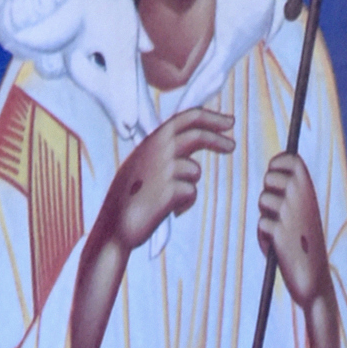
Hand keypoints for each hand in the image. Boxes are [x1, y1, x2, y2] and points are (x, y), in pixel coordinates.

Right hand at [93, 96, 238, 259]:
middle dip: (217, 138)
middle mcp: (155, 151)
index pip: (184, 118)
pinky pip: (191, 192)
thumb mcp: (142, 166)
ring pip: (194, 170)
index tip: (229, 123)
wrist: (114, 229)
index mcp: (149, 142)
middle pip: (196, 134)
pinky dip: (185, 203)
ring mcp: (162, 170)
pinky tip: (169, 211)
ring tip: (169, 198)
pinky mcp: (169, 190)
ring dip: (188, 185)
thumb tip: (196, 134)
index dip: (210, 118)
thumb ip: (163, 150)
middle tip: (232, 145)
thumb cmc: (130, 199)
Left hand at [254, 150, 333, 321]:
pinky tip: (278, 247)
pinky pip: (262, 225)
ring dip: (267, 216)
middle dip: (268, 190)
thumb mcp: (305, 213)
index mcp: (311, 191)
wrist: (315, 278)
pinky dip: (265, 237)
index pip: (290, 159)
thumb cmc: (306, 243)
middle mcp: (303, 198)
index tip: (276, 176)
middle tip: (277, 208)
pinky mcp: (280, 233)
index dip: (278, 163)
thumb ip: (292, 194)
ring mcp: (291, 215)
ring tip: (280, 231)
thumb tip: (273, 173)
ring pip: (264, 200)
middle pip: (271, 177)